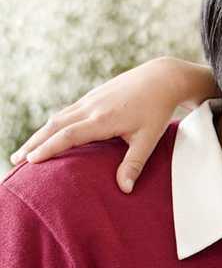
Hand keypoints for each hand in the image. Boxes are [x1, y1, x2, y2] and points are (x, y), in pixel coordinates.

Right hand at [10, 57, 217, 192]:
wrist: (161, 78)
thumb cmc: (157, 110)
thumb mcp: (149, 138)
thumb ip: (134, 163)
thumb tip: (124, 189)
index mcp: (102, 119)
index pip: (68, 136)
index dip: (49, 148)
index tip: (31, 161)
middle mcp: (90, 108)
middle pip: (53, 127)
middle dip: (33, 144)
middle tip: (15, 161)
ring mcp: (88, 100)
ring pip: (57, 118)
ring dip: (39, 134)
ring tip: (25, 152)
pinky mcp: (91, 97)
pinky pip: (66, 113)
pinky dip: (53, 126)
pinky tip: (47, 135)